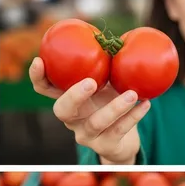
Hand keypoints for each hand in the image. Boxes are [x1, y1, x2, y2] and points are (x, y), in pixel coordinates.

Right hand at [28, 57, 148, 164]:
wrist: (123, 140)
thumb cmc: (111, 102)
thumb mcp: (106, 84)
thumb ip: (104, 66)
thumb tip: (115, 38)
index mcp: (68, 100)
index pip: (45, 89)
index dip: (38, 77)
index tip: (39, 60)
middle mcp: (72, 119)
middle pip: (63, 110)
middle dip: (74, 96)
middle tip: (90, 82)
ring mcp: (87, 136)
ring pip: (96, 123)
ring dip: (115, 107)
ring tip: (132, 94)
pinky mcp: (105, 146)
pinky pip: (120, 130)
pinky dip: (134, 116)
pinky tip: (146, 103)